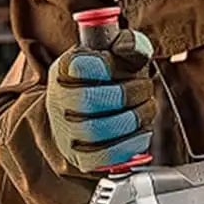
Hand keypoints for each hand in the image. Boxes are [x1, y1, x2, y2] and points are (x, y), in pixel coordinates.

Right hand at [46, 27, 156, 171]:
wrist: (82, 115)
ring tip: (145, 109)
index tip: (114, 65)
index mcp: (64, 71)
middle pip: (89, 100)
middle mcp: (59, 102)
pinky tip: (141, 131)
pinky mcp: (81, 158)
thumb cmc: (104, 82)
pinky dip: (131, 143)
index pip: (78, 66)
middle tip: (144, 87)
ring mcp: (67, 133)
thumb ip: (128, 45)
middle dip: (128, 93)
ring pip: (98, 129)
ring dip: (133, 118)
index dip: (103, 66)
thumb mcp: (114, 56)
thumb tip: (130, 48)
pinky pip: (105, 156)